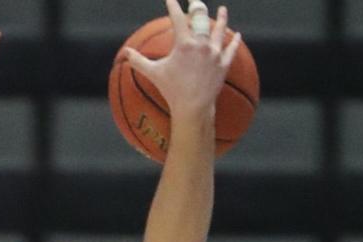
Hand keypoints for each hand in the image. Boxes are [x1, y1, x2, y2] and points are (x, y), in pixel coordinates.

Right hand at [123, 1, 241, 120]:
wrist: (193, 108)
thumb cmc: (172, 91)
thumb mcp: (154, 74)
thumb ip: (139, 61)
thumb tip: (125, 53)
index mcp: (184, 43)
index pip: (177, 17)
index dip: (173, 5)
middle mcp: (201, 44)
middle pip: (201, 18)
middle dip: (197, 7)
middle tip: (194, 1)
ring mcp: (214, 53)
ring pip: (220, 30)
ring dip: (222, 18)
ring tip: (222, 10)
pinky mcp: (223, 64)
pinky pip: (231, 49)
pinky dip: (234, 41)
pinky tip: (237, 35)